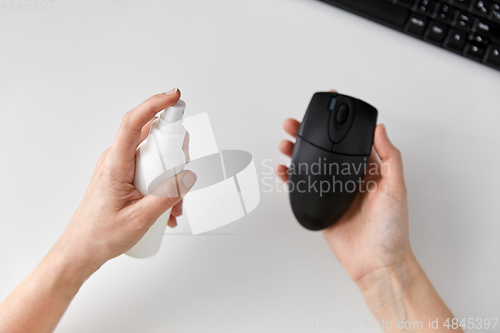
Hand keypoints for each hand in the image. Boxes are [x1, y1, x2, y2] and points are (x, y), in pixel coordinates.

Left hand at [55, 89, 196, 274]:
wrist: (81, 250)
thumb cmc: (100, 235)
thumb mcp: (140, 219)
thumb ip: (167, 196)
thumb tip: (187, 177)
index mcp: (114, 165)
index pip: (133, 123)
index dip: (155, 105)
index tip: (174, 97)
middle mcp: (116, 160)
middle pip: (151, 138)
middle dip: (174, 156)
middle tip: (182, 177)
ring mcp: (120, 168)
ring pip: (154, 156)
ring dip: (170, 176)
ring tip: (173, 205)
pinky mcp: (125, 177)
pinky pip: (149, 169)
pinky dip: (163, 184)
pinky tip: (166, 208)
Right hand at [277, 114, 409, 284]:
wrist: (376, 262)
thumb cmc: (392, 229)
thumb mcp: (397, 189)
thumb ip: (390, 158)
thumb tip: (380, 129)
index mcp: (369, 171)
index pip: (352, 141)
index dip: (340, 124)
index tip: (330, 107)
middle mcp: (350, 178)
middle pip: (326, 150)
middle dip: (311, 135)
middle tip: (296, 123)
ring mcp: (334, 192)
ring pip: (312, 166)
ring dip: (297, 152)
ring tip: (286, 142)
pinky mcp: (322, 207)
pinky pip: (303, 188)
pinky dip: (291, 178)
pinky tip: (284, 170)